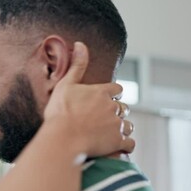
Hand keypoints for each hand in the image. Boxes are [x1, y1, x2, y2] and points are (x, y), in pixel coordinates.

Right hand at [43, 42, 134, 156]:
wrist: (63, 137)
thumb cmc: (60, 112)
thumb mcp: (65, 84)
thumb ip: (77, 65)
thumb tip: (81, 44)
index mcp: (102, 92)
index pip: (116, 90)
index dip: (112, 95)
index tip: (105, 100)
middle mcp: (113, 107)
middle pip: (123, 108)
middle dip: (116, 112)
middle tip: (103, 119)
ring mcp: (116, 125)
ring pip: (128, 125)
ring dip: (122, 127)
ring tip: (110, 133)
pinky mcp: (117, 142)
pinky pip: (130, 143)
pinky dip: (126, 145)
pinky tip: (119, 147)